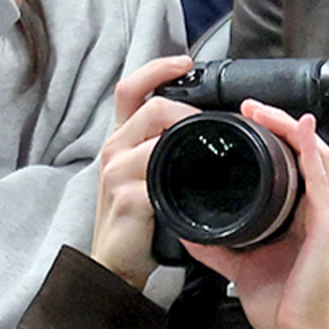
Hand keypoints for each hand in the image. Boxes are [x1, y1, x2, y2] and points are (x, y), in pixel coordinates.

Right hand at [89, 55, 198, 289]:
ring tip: (213, 151)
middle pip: (151, 108)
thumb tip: (202, 133)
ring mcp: (117, 173)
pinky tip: (200, 182)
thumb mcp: (147, 180)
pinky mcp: (129, 197)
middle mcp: (113, 150)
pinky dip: (184, 174)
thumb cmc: (137, 226)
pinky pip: (159, 174)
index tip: (185, 61)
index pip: (131, 90)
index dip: (156, 69)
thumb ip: (165, 154)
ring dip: (191, 137)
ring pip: (157, 135)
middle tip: (215, 124)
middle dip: (187, 110)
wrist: (116, 267)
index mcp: (120, 142)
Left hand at [181, 101, 328, 328]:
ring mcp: (326, 217)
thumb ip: (219, 246)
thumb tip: (189, 230)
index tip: (246, 122)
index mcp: (301, 219)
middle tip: (251, 107)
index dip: (276, 139)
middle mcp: (318, 213)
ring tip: (265, 111)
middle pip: (308, 153)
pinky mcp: (328, 227)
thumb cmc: (281, 305)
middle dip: (281, 124)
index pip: (295, 166)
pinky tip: (299, 129)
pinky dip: (310, 151)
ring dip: (292, 128)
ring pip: (317, 157)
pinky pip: (321, 180)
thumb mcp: (240, 265)